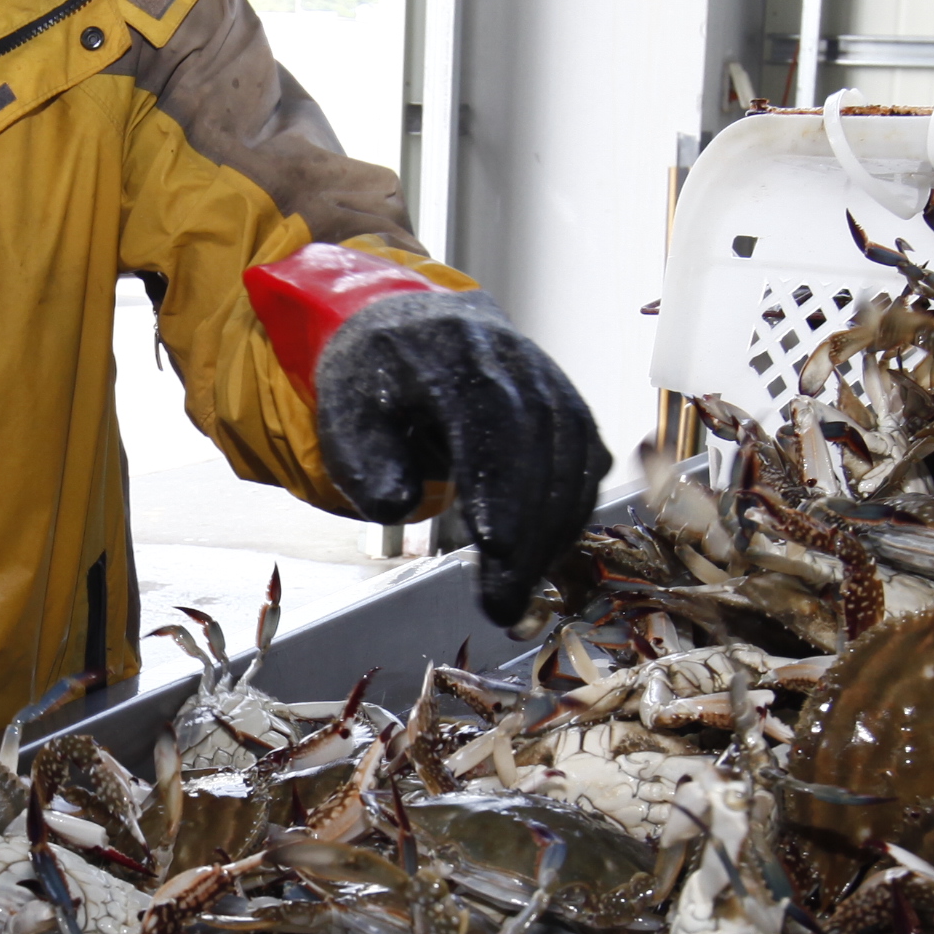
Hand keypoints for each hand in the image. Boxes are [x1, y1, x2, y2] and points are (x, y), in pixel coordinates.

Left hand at [312, 290, 610, 622]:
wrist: (419, 332)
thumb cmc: (379, 383)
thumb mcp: (347, 417)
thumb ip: (365, 463)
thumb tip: (399, 505)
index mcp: (451, 350)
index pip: (489, 414)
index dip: (499, 481)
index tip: (496, 545)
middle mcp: (514, 359)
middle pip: (538, 445)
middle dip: (528, 530)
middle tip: (503, 601)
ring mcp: (551, 382)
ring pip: (572, 459)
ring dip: (552, 535)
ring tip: (517, 595)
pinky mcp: (570, 409)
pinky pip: (585, 465)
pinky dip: (569, 517)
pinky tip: (542, 560)